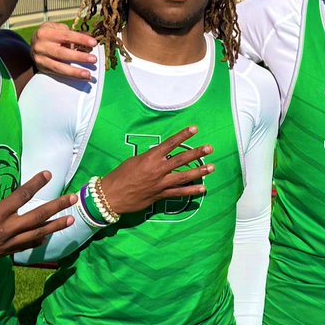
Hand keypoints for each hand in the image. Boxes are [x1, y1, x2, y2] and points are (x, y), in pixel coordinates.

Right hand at [0, 171, 74, 278]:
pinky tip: (47, 237)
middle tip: (72, 199)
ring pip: (37, 234)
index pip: (20, 196)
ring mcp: (7, 244)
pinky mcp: (4, 254)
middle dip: (56, 206)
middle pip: (37, 216)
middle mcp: (6, 229)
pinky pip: (26, 246)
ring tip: (70, 219)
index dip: (35, 184)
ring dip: (55, 226)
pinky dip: (38, 241)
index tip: (47, 175)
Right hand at [31, 22, 99, 79]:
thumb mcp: (57, 28)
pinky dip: (71, 76)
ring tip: (88, 74)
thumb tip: (90, 40)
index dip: (80, 39)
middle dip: (79, 57)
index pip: (66, 36)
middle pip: (62, 53)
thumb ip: (71, 33)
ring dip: (75, 71)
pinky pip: (58, 73)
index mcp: (45, 33)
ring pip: (59, 67)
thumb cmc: (50, 35)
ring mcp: (40, 58)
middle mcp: (41, 46)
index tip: (94, 43)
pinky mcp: (42, 68)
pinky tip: (82, 78)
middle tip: (93, 59)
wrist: (34, 44)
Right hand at [98, 126, 212, 214]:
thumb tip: (161, 156)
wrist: (111, 195)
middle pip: (181, 159)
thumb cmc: (120, 175)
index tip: (195, 129)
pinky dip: (191, 191)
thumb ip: (150, 158)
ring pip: (184, 176)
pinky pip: (179, 193)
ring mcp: (160, 183)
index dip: (183, 136)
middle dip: (197, 153)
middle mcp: (158, 169)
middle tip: (210, 148)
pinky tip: (202, 189)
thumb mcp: (134, 161)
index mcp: (150, 157)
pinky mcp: (160, 195)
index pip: (170, 144)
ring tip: (212, 167)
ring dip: (199, 172)